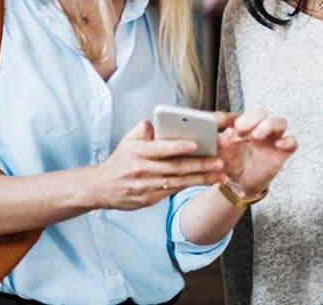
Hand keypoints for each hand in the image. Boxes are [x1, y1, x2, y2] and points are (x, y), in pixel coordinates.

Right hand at [91, 120, 226, 210]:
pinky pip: (174, 191)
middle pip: (175, 167)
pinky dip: (191, 186)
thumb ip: (143, 130)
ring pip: (179, 182)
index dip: (178, 147)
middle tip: (219, 162)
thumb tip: (156, 123)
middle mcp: (142, 170)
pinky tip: (206, 183)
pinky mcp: (150, 199)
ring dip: (202, 179)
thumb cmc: (120, 161)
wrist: (102, 187)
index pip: (161, 148)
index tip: (196, 144)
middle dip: (200, 165)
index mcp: (137, 152)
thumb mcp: (127, 140)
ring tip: (220, 175)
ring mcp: (146, 187)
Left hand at [215, 108, 297, 194]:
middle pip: (261, 113)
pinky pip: (292, 142)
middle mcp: (259, 129)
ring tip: (256, 136)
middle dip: (252, 118)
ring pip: (280, 122)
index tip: (234, 128)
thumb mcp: (223, 156)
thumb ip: (223, 145)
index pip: (243, 113)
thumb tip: (226, 134)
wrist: (241, 183)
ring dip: (269, 125)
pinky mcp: (282, 152)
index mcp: (243, 126)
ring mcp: (272, 139)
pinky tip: (278, 145)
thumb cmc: (232, 164)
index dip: (240, 118)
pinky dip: (288, 142)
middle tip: (241, 129)